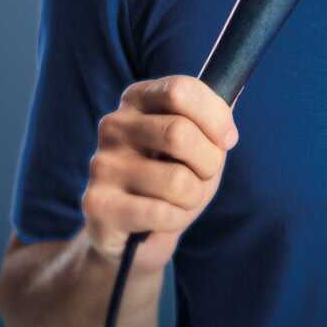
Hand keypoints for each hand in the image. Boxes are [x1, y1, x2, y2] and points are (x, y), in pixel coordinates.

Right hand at [80, 75, 237, 264]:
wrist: (134, 235)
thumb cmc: (173, 178)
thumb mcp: (199, 143)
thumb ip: (213, 119)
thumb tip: (229, 102)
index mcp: (137, 99)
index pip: (181, 90)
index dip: (215, 118)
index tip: (227, 140)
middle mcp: (113, 125)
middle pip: (179, 133)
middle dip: (209, 162)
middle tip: (204, 175)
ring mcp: (102, 163)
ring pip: (177, 179)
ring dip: (193, 197)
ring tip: (180, 200)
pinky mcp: (97, 203)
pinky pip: (161, 212)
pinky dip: (176, 220)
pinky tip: (162, 219)